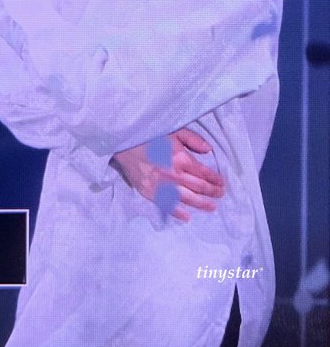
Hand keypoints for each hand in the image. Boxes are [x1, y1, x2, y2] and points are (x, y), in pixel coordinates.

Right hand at [110, 128, 224, 222]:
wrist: (124, 141)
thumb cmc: (150, 134)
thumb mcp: (174, 130)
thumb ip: (193, 139)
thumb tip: (209, 150)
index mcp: (181, 158)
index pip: (205, 173)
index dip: (216, 179)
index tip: (222, 183)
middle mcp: (174, 175)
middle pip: (199, 187)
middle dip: (212, 192)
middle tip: (220, 194)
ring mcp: (162, 185)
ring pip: (187, 198)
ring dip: (201, 204)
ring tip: (211, 207)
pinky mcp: (149, 192)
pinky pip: (167, 205)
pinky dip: (178, 212)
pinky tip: (187, 216)